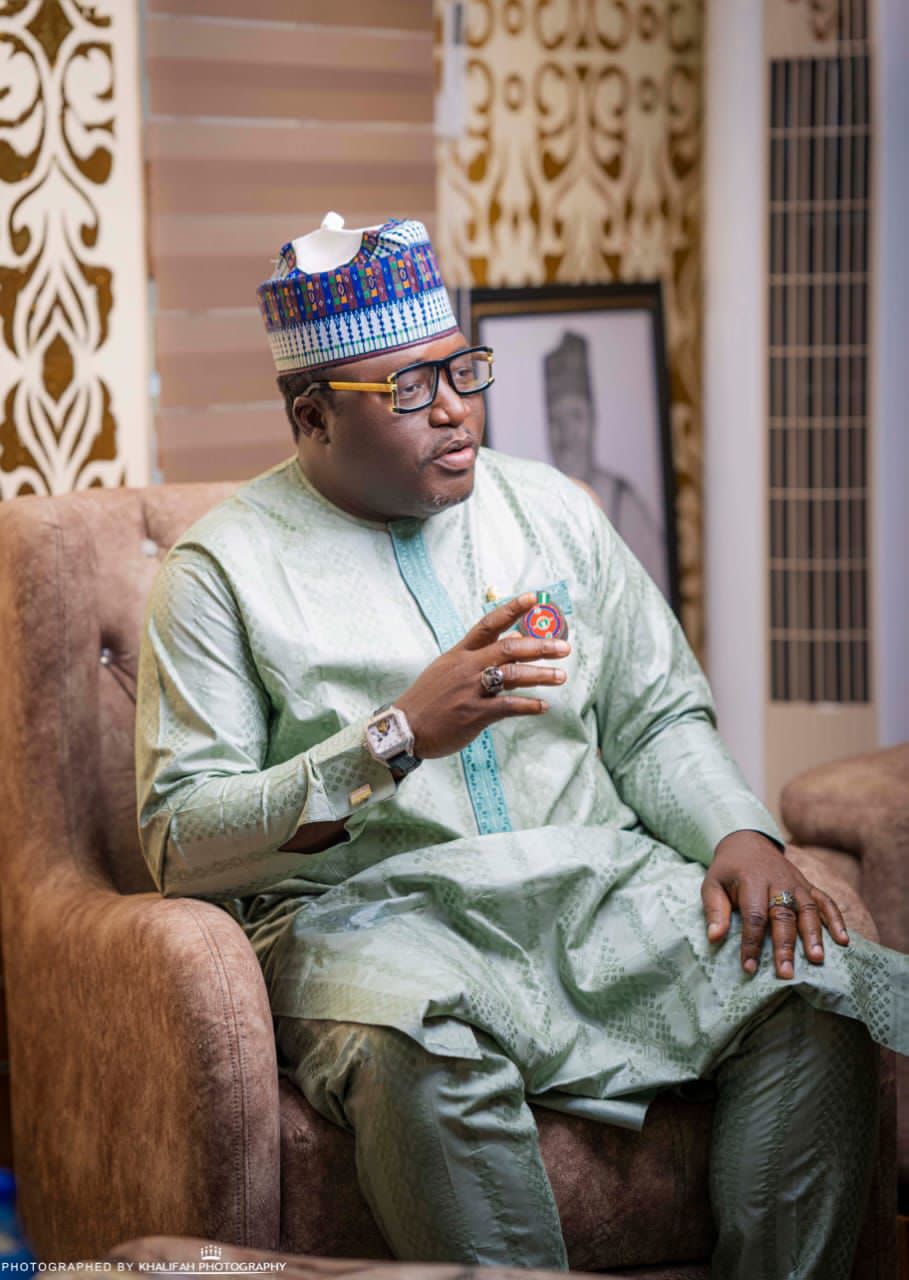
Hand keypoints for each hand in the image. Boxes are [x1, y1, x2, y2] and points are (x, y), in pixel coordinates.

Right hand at [396, 593, 570, 758]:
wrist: (405, 728)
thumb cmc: (428, 699)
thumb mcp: (446, 669)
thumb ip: (475, 658)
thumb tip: (507, 646)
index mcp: (460, 653)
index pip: (488, 624)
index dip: (512, 609)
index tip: (533, 598)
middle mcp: (467, 667)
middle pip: (508, 648)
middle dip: (539, 646)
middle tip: (564, 648)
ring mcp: (471, 690)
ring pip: (512, 675)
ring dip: (541, 675)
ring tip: (561, 676)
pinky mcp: (474, 713)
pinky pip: (508, 706)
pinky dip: (529, 705)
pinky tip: (543, 706)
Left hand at [701, 829, 848, 979]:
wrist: (748, 842)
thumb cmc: (728, 871)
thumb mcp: (712, 885)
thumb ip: (715, 910)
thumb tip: (714, 938)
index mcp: (752, 881)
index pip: (754, 916)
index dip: (751, 943)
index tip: (749, 967)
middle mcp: (778, 881)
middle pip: (783, 916)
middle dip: (785, 946)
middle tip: (786, 973)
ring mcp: (796, 883)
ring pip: (808, 909)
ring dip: (814, 935)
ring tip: (817, 959)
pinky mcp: (808, 885)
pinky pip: (826, 901)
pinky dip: (836, 919)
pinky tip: (844, 941)